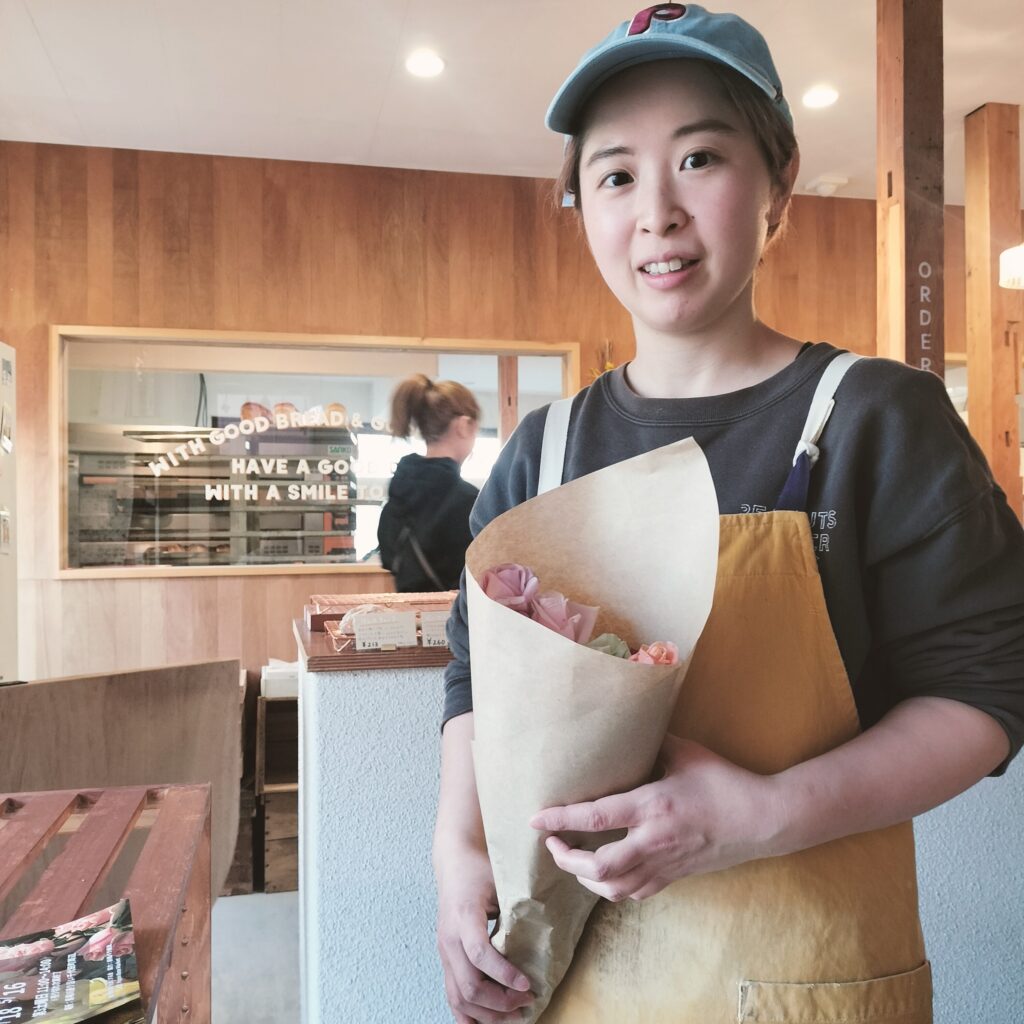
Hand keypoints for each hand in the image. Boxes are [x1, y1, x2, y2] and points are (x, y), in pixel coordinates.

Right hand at [436, 844, 534, 1022]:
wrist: (454, 861)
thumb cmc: (480, 868)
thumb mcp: (500, 881)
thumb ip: (515, 909)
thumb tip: (542, 938)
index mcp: (464, 915)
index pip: (479, 954)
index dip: (504, 975)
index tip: (527, 984)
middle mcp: (449, 938)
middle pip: (469, 985)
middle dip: (500, 1002)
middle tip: (528, 1001)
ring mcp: (444, 951)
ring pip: (459, 997)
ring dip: (487, 1014)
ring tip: (515, 1015)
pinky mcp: (445, 958)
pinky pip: (451, 995)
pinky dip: (467, 1014)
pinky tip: (485, 1023)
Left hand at [529, 735, 780, 901]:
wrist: (762, 820)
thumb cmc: (724, 781)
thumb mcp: (685, 752)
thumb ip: (652, 742)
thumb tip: (625, 728)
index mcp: (652, 806)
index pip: (595, 817)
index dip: (560, 819)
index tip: (535, 819)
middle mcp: (653, 841)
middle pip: (597, 866)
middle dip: (565, 859)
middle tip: (551, 843)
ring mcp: (664, 864)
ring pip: (613, 887)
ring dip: (585, 878)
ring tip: (571, 860)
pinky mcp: (675, 877)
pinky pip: (635, 893)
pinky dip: (612, 888)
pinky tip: (605, 874)